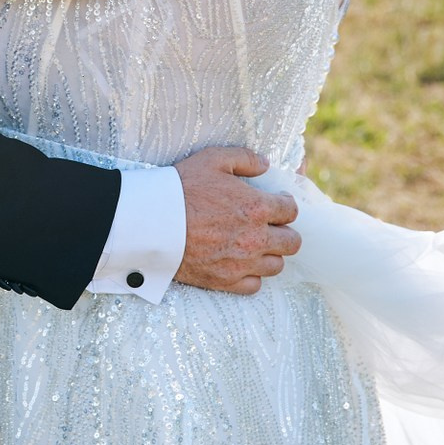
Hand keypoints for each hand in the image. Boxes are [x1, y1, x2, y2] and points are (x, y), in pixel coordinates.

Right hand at [171, 146, 298, 295]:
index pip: (291, 211)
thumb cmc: (181, 188)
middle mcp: (255, 238)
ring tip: (256, 245)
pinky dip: (252, 276)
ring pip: (276, 265)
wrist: (152, 223)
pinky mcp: (226, 281)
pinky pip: (255, 285)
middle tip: (270, 226)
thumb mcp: (213, 159)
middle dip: (284, 231)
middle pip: (292, 242)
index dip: (285, 205)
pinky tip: (242, 264)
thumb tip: (266, 165)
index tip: (276, 204)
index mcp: (257, 207)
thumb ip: (245, 159)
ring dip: (270, 254)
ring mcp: (242, 263)